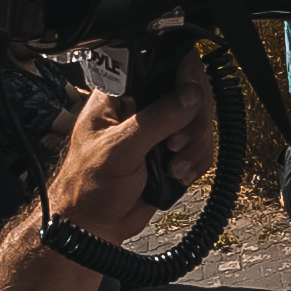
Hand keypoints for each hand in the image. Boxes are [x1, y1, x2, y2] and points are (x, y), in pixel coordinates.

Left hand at [48, 60, 217, 239]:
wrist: (94, 226)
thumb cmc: (87, 187)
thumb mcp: (119, 149)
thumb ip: (156, 119)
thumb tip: (189, 95)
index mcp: (120, 93)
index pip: (162, 64)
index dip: (184, 77)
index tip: (189, 99)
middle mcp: (142, 106)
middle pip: (191, 91)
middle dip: (193, 120)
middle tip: (175, 143)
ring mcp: (160, 128)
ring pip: (201, 120)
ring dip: (195, 146)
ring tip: (172, 166)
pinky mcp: (174, 151)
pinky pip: (202, 145)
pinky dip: (197, 161)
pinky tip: (176, 174)